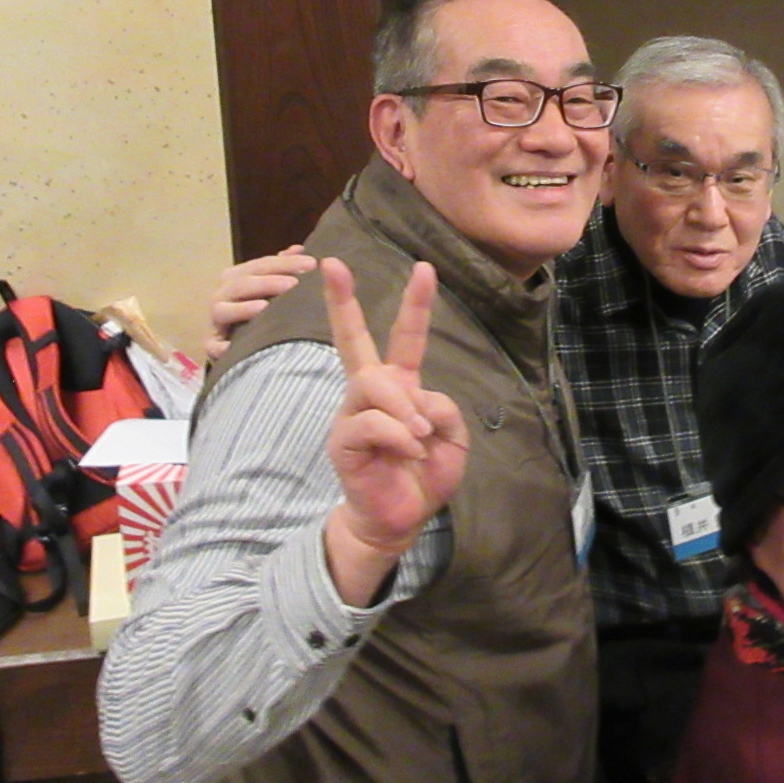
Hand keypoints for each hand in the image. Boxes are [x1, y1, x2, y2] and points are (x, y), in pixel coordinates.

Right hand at [205, 246, 317, 359]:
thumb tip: (298, 248)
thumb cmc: (259, 311)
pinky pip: (213, 346)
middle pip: (241, 284)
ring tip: (265, 308)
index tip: (311, 264)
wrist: (241, 347)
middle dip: (268, 282)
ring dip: (243, 308)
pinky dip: (221, 346)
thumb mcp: (271, 287)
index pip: (261, 265)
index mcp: (237, 277)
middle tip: (295, 284)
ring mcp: (216, 322)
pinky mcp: (213, 347)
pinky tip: (234, 346)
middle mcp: (222, 296)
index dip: (285, 263)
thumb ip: (282, 268)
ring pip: (222, 310)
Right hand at [318, 257, 468, 606]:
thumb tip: (417, 400)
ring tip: (420, 437)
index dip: (415, 304)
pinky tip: (409, 452)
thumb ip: (443, 408)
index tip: (424, 267)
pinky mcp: (343, 440)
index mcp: (400, 385)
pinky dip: (399, 435)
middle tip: (331, 264)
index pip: (405, 337)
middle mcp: (370, 393)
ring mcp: (352, 414)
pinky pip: (373, 422)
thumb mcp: (452, 437)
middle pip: (352, 340)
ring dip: (405, 407)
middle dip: (342, 301)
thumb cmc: (422, 475)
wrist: (400, 519)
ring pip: (373, 382)